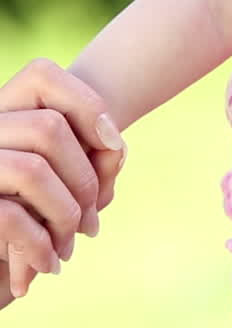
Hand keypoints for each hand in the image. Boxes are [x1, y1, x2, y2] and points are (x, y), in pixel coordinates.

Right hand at [0, 59, 127, 301]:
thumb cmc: (29, 220)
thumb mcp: (64, 183)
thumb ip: (92, 156)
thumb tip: (113, 148)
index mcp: (1, 113)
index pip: (42, 73)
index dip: (87, 102)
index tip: (112, 142)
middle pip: (48, 128)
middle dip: (86, 177)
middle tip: (92, 221)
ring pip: (31, 170)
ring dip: (65, 214)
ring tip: (69, 248)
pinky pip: (9, 215)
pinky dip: (39, 244)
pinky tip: (48, 264)